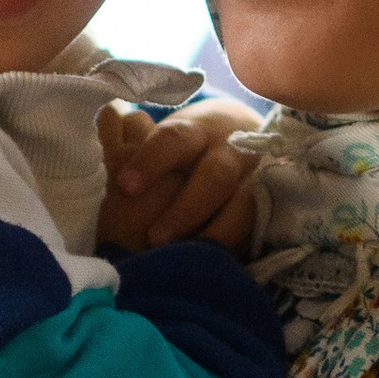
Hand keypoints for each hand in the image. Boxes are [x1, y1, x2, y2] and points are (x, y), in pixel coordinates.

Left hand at [97, 97, 261, 254]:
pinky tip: (213, 262)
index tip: (125, 186)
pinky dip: (236, 245)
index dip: (151, 161)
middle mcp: (230, 153)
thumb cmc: (187, 148)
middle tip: (154, 238)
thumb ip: (132, 138)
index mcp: (195, 134)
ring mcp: (255, 179)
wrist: (243, 140)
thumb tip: (109, 115)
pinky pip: (257, 228)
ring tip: (186, 259)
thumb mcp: (162, 139)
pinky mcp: (269, 207)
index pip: (173, 141)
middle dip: (185, 210)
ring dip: (215, 233)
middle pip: (215, 177)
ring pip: (244, 204)